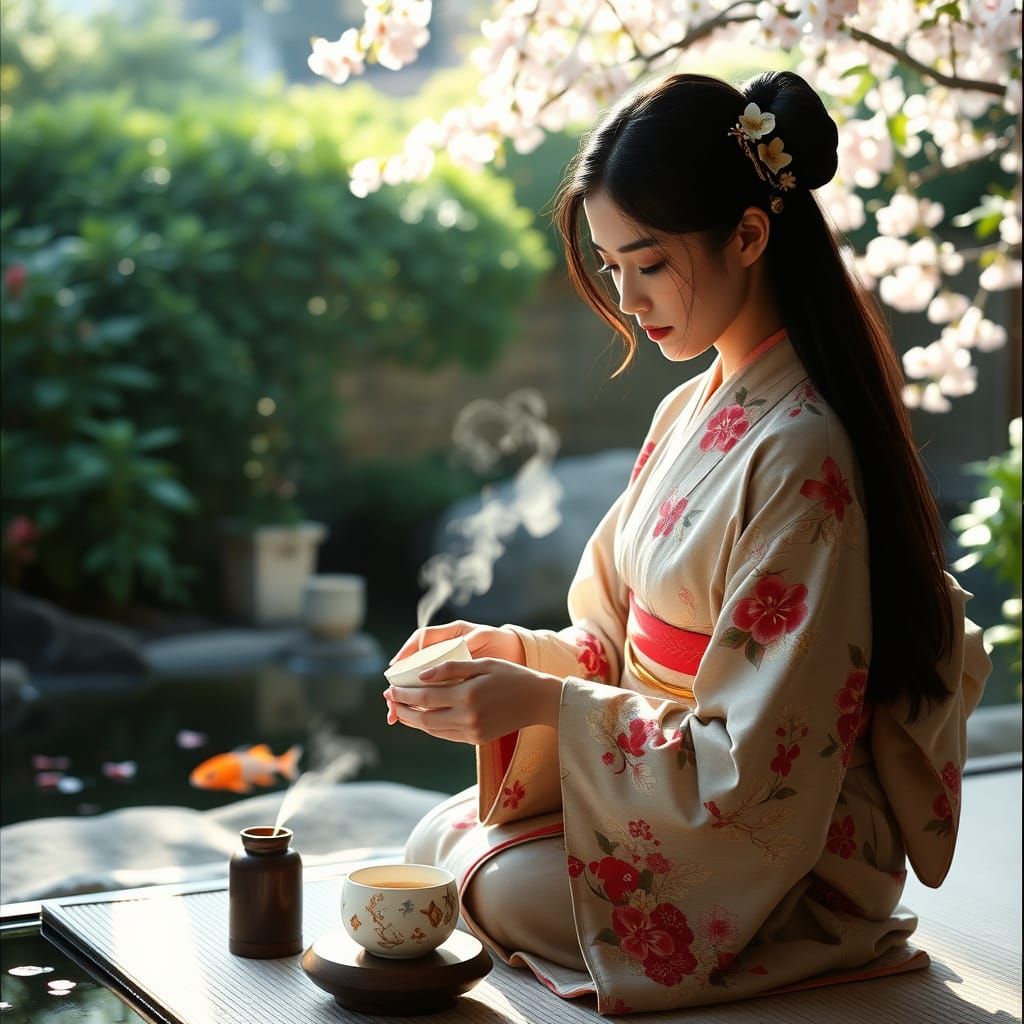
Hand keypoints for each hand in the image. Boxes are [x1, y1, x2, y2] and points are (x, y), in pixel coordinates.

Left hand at [386, 621, 526, 724]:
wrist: (538, 701)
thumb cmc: (511, 675)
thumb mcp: (482, 663)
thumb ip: (451, 668)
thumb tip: (421, 676)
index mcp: (467, 695)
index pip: (425, 698)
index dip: (403, 695)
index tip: (389, 688)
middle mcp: (467, 717)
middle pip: (423, 718)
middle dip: (402, 709)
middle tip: (389, 700)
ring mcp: (472, 731)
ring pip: (432, 729)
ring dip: (413, 720)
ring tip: (401, 709)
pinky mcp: (477, 739)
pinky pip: (446, 735)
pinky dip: (431, 727)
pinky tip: (424, 716)